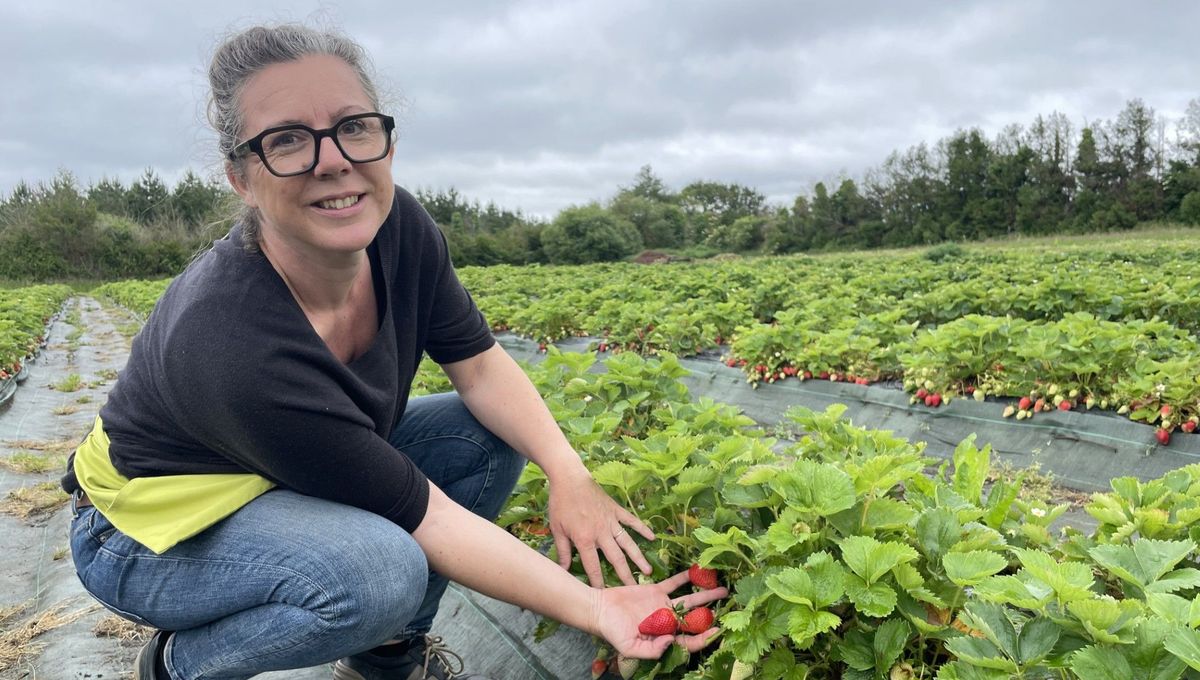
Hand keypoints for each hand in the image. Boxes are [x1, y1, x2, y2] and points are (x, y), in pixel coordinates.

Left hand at [548, 469, 654, 586]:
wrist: (569, 478)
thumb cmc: (560, 504)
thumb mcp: (556, 529)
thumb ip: (562, 551)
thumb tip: (562, 571)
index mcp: (585, 539)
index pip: (593, 566)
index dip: (598, 582)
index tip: (604, 596)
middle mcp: (601, 532)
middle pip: (616, 558)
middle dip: (625, 576)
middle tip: (634, 590)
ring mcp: (611, 520)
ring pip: (628, 543)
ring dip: (638, 558)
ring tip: (647, 572)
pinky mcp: (616, 509)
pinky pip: (632, 521)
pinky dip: (642, 528)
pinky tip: (653, 537)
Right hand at [592, 569, 727, 658]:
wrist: (599, 610)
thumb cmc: (612, 632)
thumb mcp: (629, 647)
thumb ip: (650, 650)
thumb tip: (670, 642)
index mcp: (664, 637)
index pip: (689, 640)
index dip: (704, 638)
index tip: (717, 631)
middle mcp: (668, 622)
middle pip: (695, 620)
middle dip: (712, 616)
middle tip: (730, 608)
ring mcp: (663, 605)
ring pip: (690, 600)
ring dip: (705, 595)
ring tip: (722, 589)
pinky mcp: (656, 591)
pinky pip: (674, 583)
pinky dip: (685, 577)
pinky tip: (697, 571)